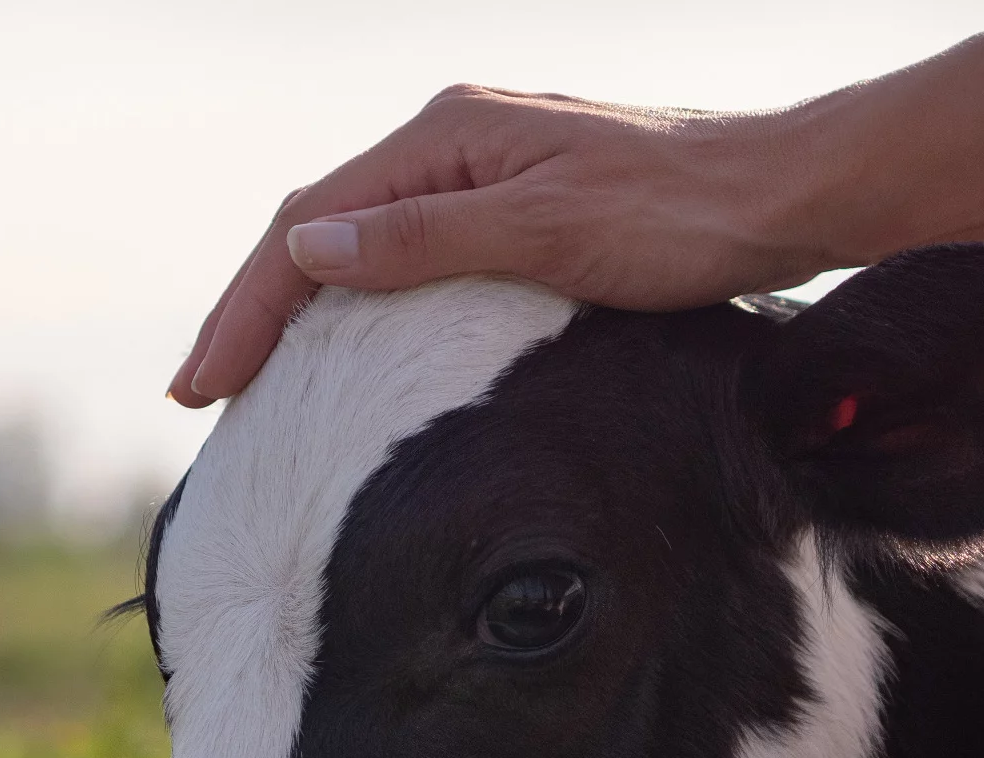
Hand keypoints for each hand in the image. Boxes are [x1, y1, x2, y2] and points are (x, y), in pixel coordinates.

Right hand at [167, 86, 837, 406]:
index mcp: (445, 138)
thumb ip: (422, 241)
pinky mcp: (518, 204)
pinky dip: (360, 303)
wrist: (784, 199)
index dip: (245, 309)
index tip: (199, 388)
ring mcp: (485, 172)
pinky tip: (350, 347)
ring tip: (251, 380)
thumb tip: (305, 249)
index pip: (307, 225)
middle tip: (200, 394)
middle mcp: (453, 143)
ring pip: (361, 240)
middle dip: (253, 311)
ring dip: (298, 307)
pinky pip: (409, 254)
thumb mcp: (544, 232)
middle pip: (320, 228)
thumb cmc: (679, 217)